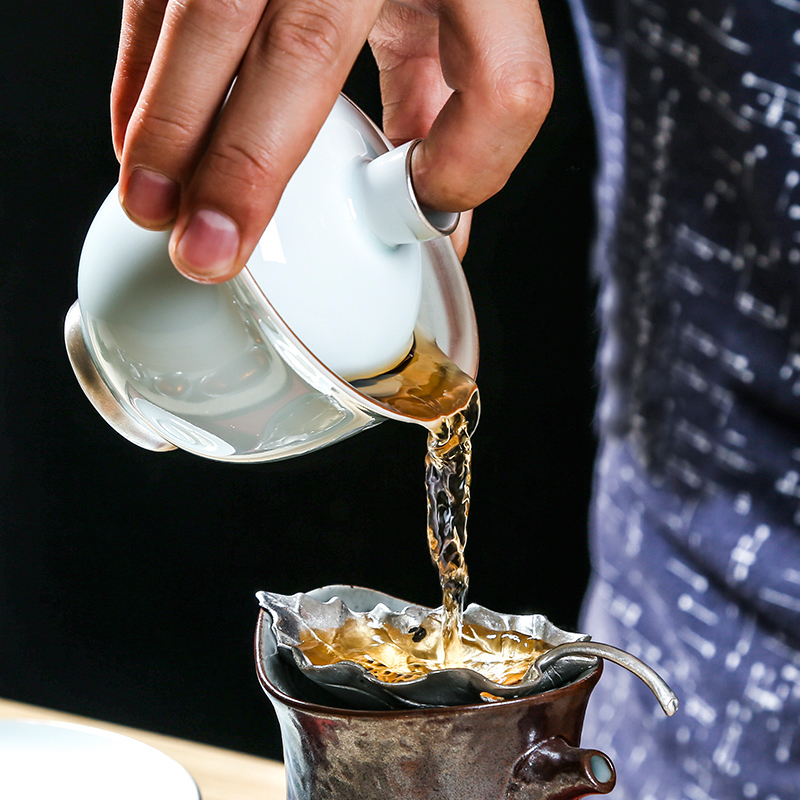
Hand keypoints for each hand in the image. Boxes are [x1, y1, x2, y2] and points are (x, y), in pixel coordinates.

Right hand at [112, 0, 552, 281]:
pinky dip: (142, 74)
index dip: (466, 161)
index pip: (502, 78)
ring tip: (152, 205)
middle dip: (249, 160)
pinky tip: (137, 138)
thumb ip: (464, 112)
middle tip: (209, 247)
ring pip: (210, 13)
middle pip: (307, 44)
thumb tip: (433, 218)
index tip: (414, 214)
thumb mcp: (473, 14)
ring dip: (169, 122)